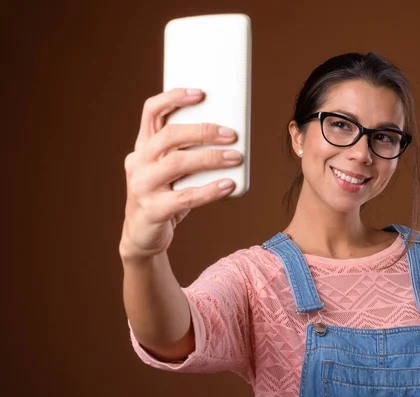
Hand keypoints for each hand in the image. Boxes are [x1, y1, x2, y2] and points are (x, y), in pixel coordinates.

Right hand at [119, 88, 241, 259]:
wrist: (143, 235)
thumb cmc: (165, 195)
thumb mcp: (170, 170)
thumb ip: (187, 152)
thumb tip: (230, 137)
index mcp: (143, 146)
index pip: (151, 111)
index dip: (174, 98)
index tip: (201, 93)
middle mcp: (138, 162)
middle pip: (169, 136)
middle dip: (204, 131)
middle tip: (232, 135)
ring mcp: (141, 186)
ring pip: (177, 163)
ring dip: (210, 158)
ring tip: (236, 157)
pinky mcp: (152, 210)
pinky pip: (184, 197)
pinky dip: (210, 190)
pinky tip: (228, 185)